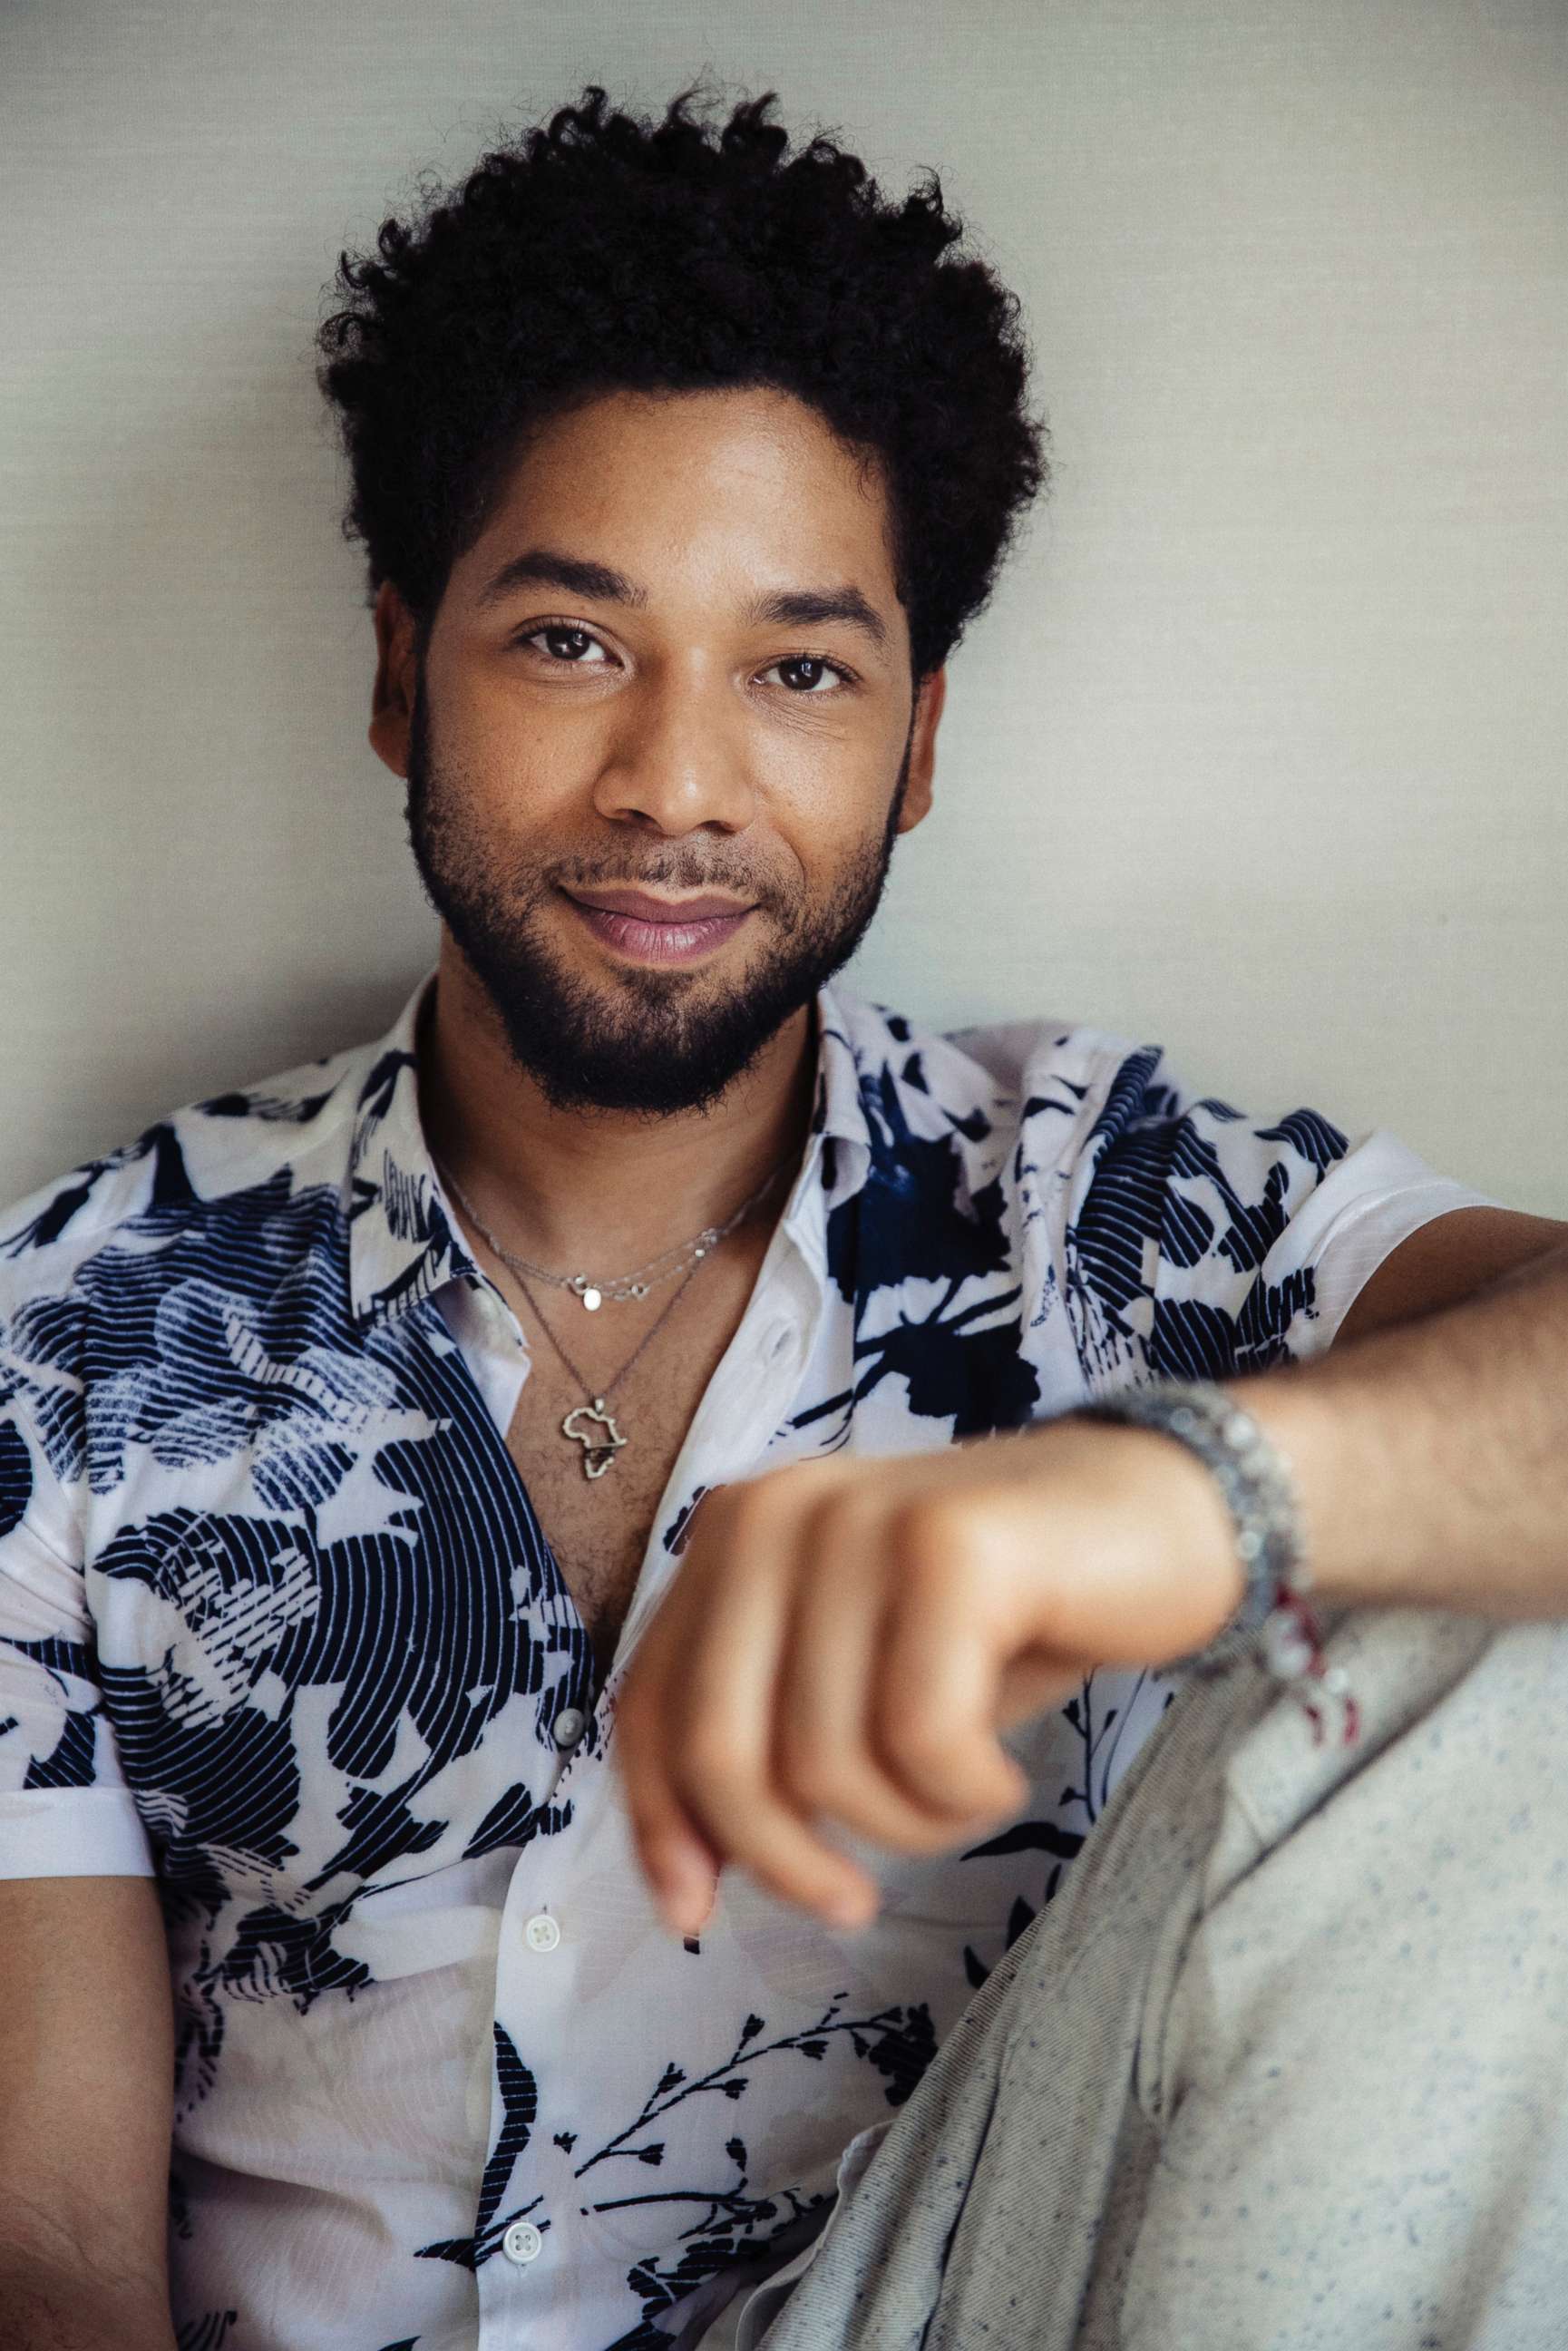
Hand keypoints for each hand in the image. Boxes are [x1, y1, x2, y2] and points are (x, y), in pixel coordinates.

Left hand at [613, 1415, 1243, 1935]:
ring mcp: (862, 1520)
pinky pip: (922, 1738)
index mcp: (735, 1533)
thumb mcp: (860, 1672)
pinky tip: (1005, 1768)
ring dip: (907, 1823)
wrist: (1164, 1513)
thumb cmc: (1004, 1616)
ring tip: (963, 1789)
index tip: (695, 1913)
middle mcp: (779, 1512)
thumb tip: (686, 1882)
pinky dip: (966, 1791)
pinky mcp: (950, 1547)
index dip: (660, 1823)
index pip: (647, 1702)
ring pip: (828, 1763)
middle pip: (722, 1750)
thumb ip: (766, 1733)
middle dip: (783, 1858)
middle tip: (852, 1903)